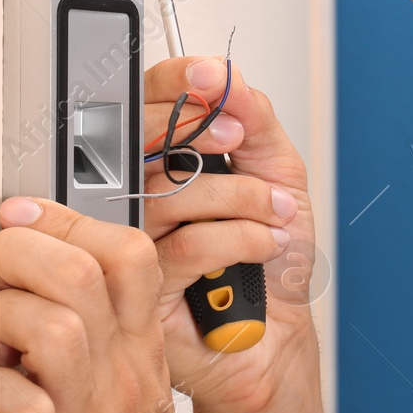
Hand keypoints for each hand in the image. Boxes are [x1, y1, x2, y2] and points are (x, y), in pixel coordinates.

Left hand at [0, 196, 207, 412]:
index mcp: (138, 353)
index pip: (128, 255)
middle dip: (19, 251)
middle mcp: (116, 380)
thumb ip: (103, 332)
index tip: (21, 215)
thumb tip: (35, 273)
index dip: (66, 221)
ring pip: (50, 328)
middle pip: (82, 275)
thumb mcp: (135, 391)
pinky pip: (16, 408)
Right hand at [140, 56, 322, 412]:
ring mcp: (133, 240)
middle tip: (238, 140)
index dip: (175, 84)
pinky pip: (186, 244)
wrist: (279, 334)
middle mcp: (140, 196)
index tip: (213, 79)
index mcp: (166, 161)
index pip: (146, 104)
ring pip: (168, 191)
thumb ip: (255, 120)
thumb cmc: (270, 261)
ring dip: (240, 196)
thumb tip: (228, 79)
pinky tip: (264, 246)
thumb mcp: (278, 175)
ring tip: (276, 214)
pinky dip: (240, 238)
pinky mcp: (140, 287)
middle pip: (139, 141)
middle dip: (197, 130)